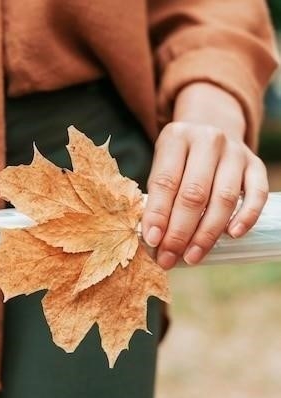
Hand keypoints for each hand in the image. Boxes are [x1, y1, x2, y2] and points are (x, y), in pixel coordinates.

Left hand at [142, 83, 268, 268]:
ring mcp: (235, 151)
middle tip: (169, 258)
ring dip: (207, 233)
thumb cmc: (178, 158)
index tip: (152, 241)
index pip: (165, 182)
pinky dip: (246, 216)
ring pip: (224, 198)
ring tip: (192, 256)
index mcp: (175, 137)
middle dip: (179, 232)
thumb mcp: (161, 165)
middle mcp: (207, 140)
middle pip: (194, 194)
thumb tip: (153, 239)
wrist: (210, 128)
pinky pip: (256, 193)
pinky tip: (232, 235)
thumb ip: (157, 196)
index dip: (157, 214)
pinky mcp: (256, 163)